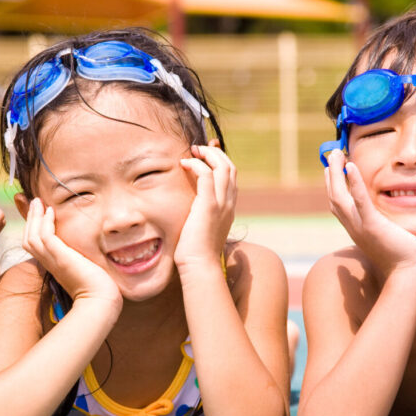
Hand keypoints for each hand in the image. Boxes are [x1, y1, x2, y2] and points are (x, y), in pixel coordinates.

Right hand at [23, 198, 121, 310]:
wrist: (101, 301)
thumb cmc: (98, 288)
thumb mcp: (85, 268)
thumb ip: (81, 258)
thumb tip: (86, 251)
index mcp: (53, 265)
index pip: (34, 245)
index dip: (33, 228)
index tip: (40, 212)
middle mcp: (49, 263)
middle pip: (28, 239)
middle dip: (29, 219)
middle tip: (34, 202)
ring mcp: (53, 260)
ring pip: (32, 236)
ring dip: (34, 217)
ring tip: (39, 202)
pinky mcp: (61, 258)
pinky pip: (45, 236)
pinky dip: (45, 222)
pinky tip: (51, 211)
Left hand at [175, 145, 236, 269]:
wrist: (199, 265)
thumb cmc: (196, 252)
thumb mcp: (202, 229)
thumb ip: (202, 215)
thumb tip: (193, 209)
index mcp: (229, 208)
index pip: (231, 177)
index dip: (220, 161)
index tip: (206, 154)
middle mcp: (229, 203)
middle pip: (230, 167)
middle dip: (215, 153)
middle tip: (197, 149)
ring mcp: (221, 203)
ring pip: (222, 167)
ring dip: (207, 154)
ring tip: (192, 151)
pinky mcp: (209, 205)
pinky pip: (206, 175)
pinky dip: (196, 165)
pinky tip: (184, 164)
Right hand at [323, 149, 415, 274]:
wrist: (411, 276)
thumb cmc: (406, 259)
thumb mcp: (392, 238)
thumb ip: (389, 226)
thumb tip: (395, 220)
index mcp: (357, 230)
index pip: (339, 205)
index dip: (333, 185)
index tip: (332, 168)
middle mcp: (354, 227)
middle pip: (334, 197)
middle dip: (331, 174)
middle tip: (331, 153)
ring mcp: (361, 226)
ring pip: (340, 196)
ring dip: (336, 173)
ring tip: (335, 154)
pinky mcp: (373, 225)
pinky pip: (359, 201)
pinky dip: (353, 183)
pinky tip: (350, 166)